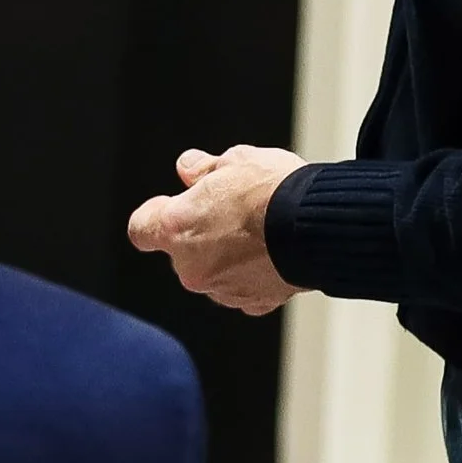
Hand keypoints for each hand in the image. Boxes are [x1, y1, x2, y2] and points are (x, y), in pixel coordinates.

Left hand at [126, 145, 306, 316]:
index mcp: (176, 227)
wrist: (319, 227)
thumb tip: (188, 168)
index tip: (173, 205)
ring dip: (227, 256)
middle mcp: (192, 266)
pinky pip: (244, 288)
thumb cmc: (275, 190)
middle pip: (181, 252)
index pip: (141, 229)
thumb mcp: (236, 160)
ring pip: (213, 272)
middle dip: (200, 234)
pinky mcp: (253, 302)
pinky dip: (254, 275)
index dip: (155, 216)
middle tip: (232, 210)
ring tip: (260, 230)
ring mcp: (222, 289)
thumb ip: (203, 168)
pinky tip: (274, 254)